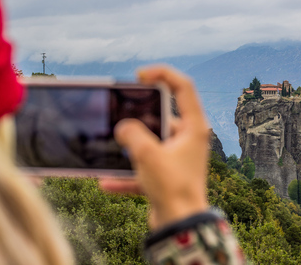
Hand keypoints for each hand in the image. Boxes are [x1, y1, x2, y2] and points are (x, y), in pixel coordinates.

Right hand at [100, 65, 209, 229]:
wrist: (180, 226)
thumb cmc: (173, 188)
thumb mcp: (148, 155)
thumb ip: (132, 134)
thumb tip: (122, 127)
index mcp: (193, 127)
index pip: (183, 88)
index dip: (163, 74)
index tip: (140, 75)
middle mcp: (187, 139)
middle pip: (162, 115)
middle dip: (139, 115)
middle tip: (121, 114)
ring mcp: (176, 156)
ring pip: (150, 141)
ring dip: (131, 146)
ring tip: (113, 146)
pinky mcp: (166, 172)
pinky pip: (144, 166)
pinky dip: (128, 173)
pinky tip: (107, 183)